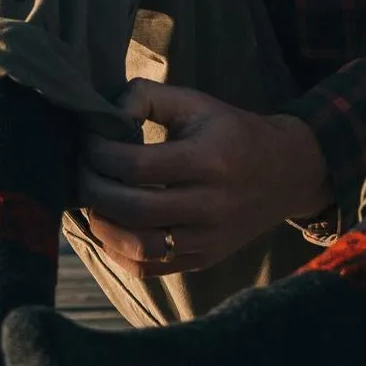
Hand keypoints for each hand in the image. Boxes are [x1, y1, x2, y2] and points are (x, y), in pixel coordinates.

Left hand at [78, 81, 332, 278]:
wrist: (285, 173)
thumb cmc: (230, 132)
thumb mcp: (194, 102)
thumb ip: (144, 97)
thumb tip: (101, 118)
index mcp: (209, 160)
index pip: (137, 166)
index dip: (99, 153)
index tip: (87, 141)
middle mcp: (211, 206)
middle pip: (133, 209)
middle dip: (92, 189)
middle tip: (80, 171)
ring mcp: (207, 240)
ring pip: (138, 247)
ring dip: (101, 225)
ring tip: (92, 200)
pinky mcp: (202, 260)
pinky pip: (148, 268)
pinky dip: (118, 250)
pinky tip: (109, 225)